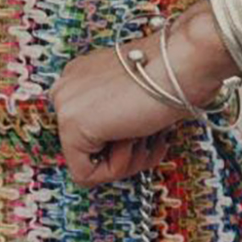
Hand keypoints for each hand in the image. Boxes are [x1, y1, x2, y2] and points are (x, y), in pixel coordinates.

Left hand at [48, 2, 238, 186]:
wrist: (177, 67)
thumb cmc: (167, 77)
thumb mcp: (135, 95)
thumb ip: (118, 113)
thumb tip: (120, 140)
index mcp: (81, 76)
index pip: (91, 131)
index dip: (123, 142)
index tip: (145, 133)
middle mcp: (67, 87)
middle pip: (87, 149)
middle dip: (124, 153)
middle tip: (148, 140)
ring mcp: (65, 103)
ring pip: (87, 164)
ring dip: (125, 160)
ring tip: (144, 135)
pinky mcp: (70, 123)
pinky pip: (85, 174)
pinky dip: (116, 168)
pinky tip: (133, 139)